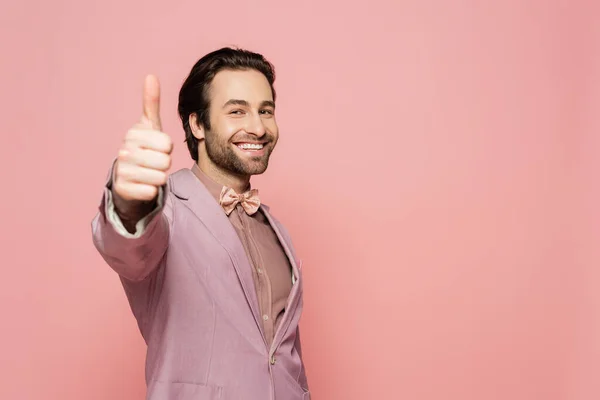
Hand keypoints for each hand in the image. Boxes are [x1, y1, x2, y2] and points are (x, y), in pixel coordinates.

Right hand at [113, 75, 172, 201]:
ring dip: (158, 178)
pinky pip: (152, 191)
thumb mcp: (148, 127)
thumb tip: (151, 75)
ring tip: (147, 174)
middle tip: (152, 163)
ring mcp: (122, 170)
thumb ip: (151, 104)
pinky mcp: (123, 190)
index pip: (167, 143)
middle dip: (164, 165)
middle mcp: (124, 150)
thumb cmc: (143, 150)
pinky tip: (142, 186)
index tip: (156, 148)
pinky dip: (151, 191)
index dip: (166, 149)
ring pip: (160, 177)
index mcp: (133, 134)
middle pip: (165, 161)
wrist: (126, 179)